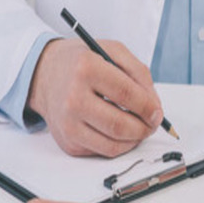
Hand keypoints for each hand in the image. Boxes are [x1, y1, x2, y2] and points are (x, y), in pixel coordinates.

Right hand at [28, 38, 163, 157]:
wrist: (45, 75)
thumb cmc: (82, 62)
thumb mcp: (113, 51)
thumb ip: (139, 73)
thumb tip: (154, 105)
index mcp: (86, 68)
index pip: (126, 94)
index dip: (148, 107)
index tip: (158, 112)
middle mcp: (73, 97)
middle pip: (119, 125)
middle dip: (144, 128)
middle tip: (152, 124)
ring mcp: (68, 122)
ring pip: (112, 145)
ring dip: (134, 140)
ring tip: (139, 128)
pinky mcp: (67, 141)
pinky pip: (101, 151)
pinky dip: (118, 145)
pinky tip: (120, 131)